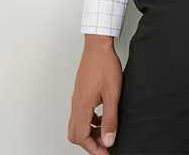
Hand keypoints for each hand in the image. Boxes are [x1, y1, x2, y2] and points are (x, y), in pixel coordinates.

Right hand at [68, 37, 121, 152]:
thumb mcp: (112, 94)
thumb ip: (110, 119)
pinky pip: (81, 114)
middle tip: (105, 144)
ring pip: (77, 125)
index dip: (95, 149)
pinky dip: (90, 121)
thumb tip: (108, 140)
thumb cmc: (104, 64)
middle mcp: (76, 104)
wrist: (98, 45)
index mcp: (82, 106)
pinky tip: (103, 117)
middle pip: (76, 135)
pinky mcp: (80, 93)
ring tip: (106, 131)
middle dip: (90, 143)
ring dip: (90, 132)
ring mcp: (77, 98)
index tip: (106, 153)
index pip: (82, 138)